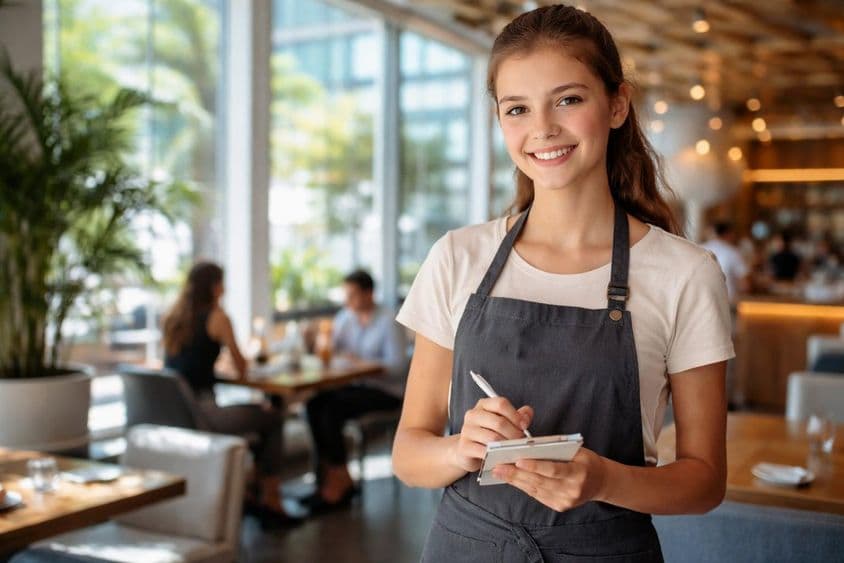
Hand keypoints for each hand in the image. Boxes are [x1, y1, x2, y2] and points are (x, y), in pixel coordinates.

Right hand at [450, 397, 533, 472]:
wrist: (467, 450)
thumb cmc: (489, 434)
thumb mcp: (503, 422)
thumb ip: (517, 416)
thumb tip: (527, 413)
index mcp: (483, 405)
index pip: (501, 404)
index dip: (515, 415)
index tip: (524, 426)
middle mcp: (473, 415)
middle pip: (499, 422)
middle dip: (514, 434)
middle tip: (521, 442)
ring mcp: (467, 430)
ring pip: (493, 438)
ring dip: (507, 446)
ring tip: (514, 450)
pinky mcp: (464, 446)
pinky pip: (485, 451)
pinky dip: (497, 456)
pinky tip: (503, 458)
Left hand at [492, 448, 607, 511]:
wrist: (601, 482)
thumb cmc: (586, 461)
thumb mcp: (577, 451)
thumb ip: (556, 450)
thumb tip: (528, 447)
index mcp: (578, 472)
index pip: (553, 469)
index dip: (535, 466)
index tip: (517, 461)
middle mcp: (571, 490)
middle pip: (540, 481)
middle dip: (516, 474)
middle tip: (498, 466)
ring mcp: (564, 501)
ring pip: (535, 489)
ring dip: (515, 480)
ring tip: (499, 471)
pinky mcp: (558, 506)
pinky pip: (537, 495)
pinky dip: (523, 485)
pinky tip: (511, 479)